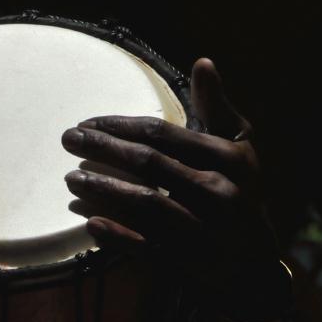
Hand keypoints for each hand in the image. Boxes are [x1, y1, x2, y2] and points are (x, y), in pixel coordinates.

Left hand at [61, 58, 276, 283]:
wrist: (253, 256)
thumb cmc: (236, 185)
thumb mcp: (236, 143)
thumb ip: (214, 106)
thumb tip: (203, 61)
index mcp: (229, 157)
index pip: (162, 134)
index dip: (120, 126)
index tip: (87, 122)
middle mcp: (221, 192)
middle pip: (149, 164)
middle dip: (103, 150)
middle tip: (68, 140)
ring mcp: (206, 228)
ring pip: (146, 204)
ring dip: (104, 190)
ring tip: (71, 178)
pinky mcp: (191, 260)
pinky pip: (148, 247)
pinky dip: (118, 236)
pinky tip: (90, 222)